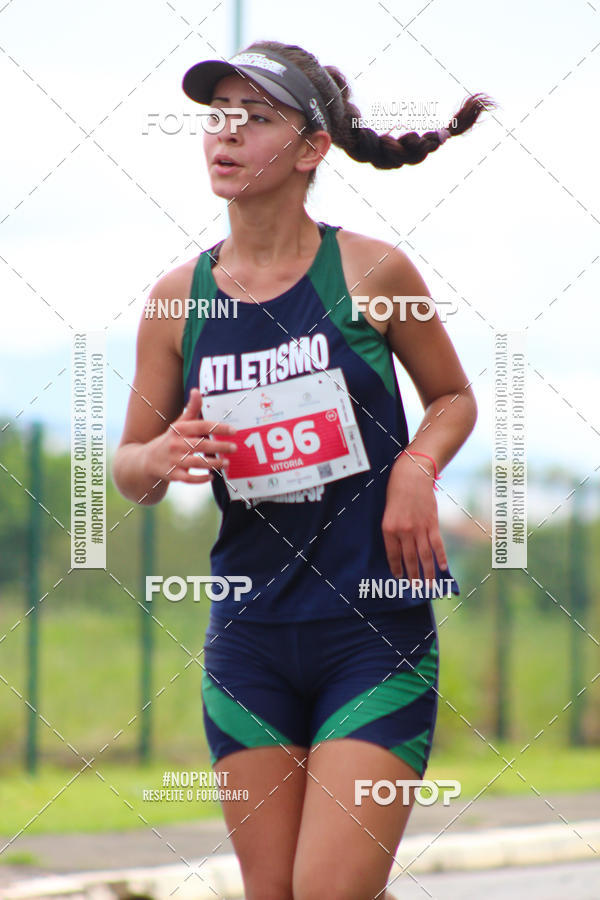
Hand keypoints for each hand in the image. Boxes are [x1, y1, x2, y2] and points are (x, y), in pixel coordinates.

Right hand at [142, 388, 237, 484]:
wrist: (146, 460)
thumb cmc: (170, 440)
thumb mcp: (179, 424)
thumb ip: (191, 409)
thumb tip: (197, 390)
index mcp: (179, 429)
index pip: (202, 426)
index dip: (218, 428)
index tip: (234, 430)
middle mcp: (175, 444)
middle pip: (201, 446)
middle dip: (220, 447)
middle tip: (234, 448)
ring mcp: (173, 460)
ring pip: (197, 463)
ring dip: (214, 464)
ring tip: (227, 462)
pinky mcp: (172, 475)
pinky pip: (189, 479)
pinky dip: (201, 479)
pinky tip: (212, 476)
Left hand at [381, 453, 447, 581]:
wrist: (412, 475)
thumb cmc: (397, 492)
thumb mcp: (388, 512)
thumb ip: (393, 530)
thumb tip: (400, 549)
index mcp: (389, 529)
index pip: (392, 555)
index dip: (396, 568)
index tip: (399, 579)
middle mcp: (403, 531)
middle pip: (409, 559)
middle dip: (413, 576)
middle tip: (416, 589)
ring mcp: (419, 528)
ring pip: (424, 556)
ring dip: (428, 573)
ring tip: (429, 586)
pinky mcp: (432, 524)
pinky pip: (437, 544)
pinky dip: (441, 557)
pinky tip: (443, 568)